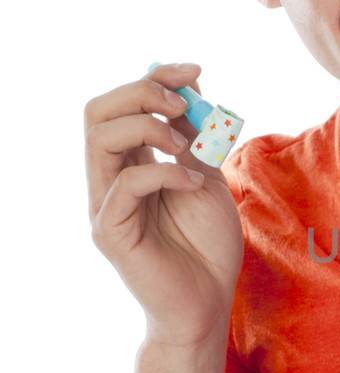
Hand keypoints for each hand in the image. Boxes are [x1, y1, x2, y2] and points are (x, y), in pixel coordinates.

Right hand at [84, 62, 244, 344]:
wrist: (209, 302)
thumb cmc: (208, 246)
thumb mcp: (208, 178)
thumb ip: (195, 139)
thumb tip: (189, 87)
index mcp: (129, 164)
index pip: (121, 105)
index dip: (154, 78)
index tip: (194, 70)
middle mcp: (108, 180)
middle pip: (97, 112)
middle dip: (142, 93)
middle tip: (183, 104)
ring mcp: (105, 205)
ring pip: (100, 138)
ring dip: (149, 126)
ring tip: (187, 144)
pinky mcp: (110, 232)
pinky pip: (125, 183)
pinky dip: (165, 172)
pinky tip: (195, 184)